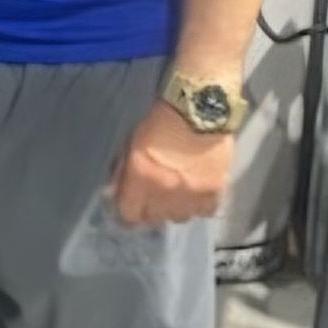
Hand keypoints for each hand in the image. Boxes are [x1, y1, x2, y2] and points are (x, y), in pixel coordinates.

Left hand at [113, 101, 234, 226]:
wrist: (200, 109)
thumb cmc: (161, 121)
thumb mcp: (131, 143)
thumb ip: (122, 171)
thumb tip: (113, 193)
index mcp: (141, 178)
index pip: (129, 215)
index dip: (128, 211)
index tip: (131, 206)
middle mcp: (165, 192)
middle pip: (154, 219)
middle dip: (150, 209)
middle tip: (154, 196)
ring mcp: (191, 194)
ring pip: (179, 218)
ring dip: (175, 208)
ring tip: (177, 194)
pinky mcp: (214, 190)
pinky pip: (205, 211)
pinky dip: (200, 205)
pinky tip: (196, 193)